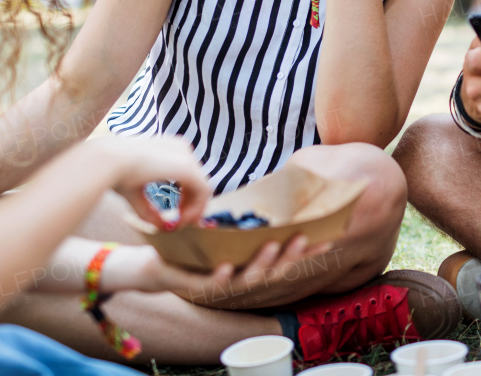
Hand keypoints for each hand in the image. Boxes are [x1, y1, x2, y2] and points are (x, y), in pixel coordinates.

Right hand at [86, 136, 211, 231]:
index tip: (178, 218)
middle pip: (197, 181)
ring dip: (193, 210)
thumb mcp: (136, 194)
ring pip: (203, 188)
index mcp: (169, 147)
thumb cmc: (114, 173)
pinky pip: (204, 191)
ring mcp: (186, 155)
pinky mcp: (187, 167)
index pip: (188, 175)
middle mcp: (181, 148)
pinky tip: (181, 220)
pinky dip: (196, 209)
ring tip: (178, 225)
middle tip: (179, 225)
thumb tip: (164, 227)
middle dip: (192, 206)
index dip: (187, 199)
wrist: (107, 161)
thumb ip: (151, 210)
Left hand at [99, 236, 331, 305]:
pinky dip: (222, 276)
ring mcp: (218, 285)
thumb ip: (243, 219)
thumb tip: (265, 193)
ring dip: (262, 263)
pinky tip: (230, 267)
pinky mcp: (194, 286)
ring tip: (273, 245)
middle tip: (303, 237)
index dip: (306, 253)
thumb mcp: (221, 230)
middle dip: (290, 255)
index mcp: (248, 265)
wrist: (152, 263)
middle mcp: (238, 278)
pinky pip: (211, 283)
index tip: (328, 239)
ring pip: (247, 279)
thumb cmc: (191, 246)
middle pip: (273, 272)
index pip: (284, 260)